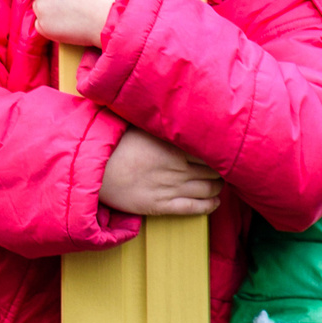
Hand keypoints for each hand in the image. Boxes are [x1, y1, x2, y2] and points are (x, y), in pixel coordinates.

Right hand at [99, 128, 222, 218]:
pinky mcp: (161, 206)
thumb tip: (178, 114)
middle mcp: (177, 169)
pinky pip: (193, 208)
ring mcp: (171, 189)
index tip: (224, 150)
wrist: (95, 171)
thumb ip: (162, 126)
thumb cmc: (116, 145)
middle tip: (226, 167)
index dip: (219, 151)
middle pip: (212, 171)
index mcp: (174, 148)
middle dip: (222, 170)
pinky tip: (215, 203)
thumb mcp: (141, 127)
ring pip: (207, 190)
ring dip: (218, 187)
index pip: (209, 151)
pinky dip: (209, 206)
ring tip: (220, 184)